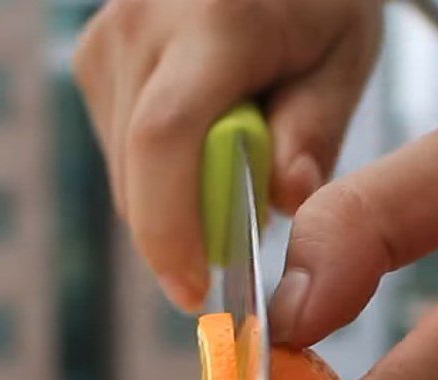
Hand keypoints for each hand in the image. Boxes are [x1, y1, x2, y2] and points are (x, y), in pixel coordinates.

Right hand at [74, 0, 381, 309]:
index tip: (194, 293)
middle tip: (241, 226)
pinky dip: (163, 177)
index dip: (169, 230)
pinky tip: (203, 137)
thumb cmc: (315, 2)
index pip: (165, 140)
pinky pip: (122, 157)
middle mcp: (140, 24)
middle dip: (186, 228)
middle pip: (140, 172)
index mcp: (215, 17)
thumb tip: (284, 198)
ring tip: (233, 154)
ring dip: (178, 200)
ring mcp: (106, 41)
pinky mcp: (94, 62)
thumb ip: (314, 131)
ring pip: (127, 174)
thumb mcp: (343, 57)